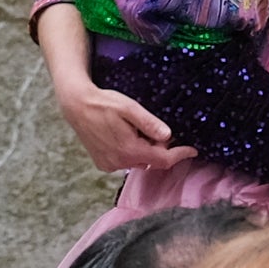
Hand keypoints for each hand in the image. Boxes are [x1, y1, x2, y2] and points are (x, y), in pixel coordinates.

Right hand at [58, 80, 196, 172]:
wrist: (76, 106)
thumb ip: (149, 123)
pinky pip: (124, 162)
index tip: (193, 150)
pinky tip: (124, 137)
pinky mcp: (102, 163)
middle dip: (160, 149)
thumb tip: (168, 135)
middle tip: (156, 130)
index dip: (180, 155)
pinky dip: (130, 153)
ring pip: (138, 162)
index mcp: (130, 150)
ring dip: (144, 150)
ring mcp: (109, 164)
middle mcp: (120, 162)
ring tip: (136, 130)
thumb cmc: (103, 104)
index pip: (164, 160)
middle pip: (152, 161)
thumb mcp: (130, 108)